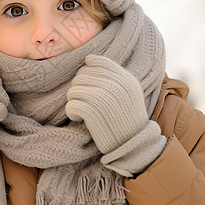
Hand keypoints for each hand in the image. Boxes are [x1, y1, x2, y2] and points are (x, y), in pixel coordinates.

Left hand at [66, 55, 165, 175]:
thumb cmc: (126, 117)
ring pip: (74, 89)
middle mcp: (117, 87)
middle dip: (79, 88)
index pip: (96, 62)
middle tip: (85, 101)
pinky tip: (78, 117)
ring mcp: (105, 100)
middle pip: (81, 75)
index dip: (87, 72)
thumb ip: (114, 75)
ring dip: (74, 100)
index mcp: (126, 79)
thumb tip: (89, 59)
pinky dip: (71, 111)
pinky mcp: (94, 115)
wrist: (133, 146)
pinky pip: (71, 105)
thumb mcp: (129, 92)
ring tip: (82, 109)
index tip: (90, 86)